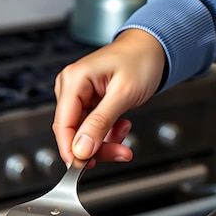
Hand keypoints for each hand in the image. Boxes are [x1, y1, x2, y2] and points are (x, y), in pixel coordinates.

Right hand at [53, 28, 165, 166]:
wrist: (153, 49)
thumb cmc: (140, 60)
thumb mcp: (123, 94)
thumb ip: (100, 123)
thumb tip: (81, 149)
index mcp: (74, 80)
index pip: (63, 123)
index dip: (70, 149)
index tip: (81, 167)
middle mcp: (71, 87)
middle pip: (72, 131)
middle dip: (95, 147)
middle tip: (118, 153)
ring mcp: (79, 95)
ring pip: (83, 133)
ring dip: (104, 142)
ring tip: (124, 139)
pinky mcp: (88, 102)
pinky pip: (92, 128)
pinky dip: (107, 134)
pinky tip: (121, 127)